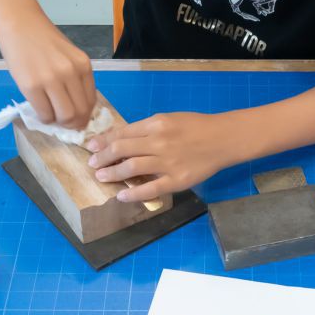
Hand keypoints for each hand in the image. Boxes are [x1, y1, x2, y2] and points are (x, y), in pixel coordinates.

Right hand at [0, 15, 95, 128]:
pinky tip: (40, 109)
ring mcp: (51, 80)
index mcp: (83, 66)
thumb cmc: (43, 39)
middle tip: (63, 123)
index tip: (76, 118)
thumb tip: (77, 107)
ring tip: (51, 115)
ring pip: (64, 117)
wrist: (20, 23)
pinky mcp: (31, 86)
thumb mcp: (69, 56)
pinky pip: (44, 114)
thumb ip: (75, 78)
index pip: (91, 102)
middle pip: (79, 113)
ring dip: (58, 122)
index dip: (84, 116)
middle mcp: (71, 73)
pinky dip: (43, 118)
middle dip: (73, 124)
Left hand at [85, 112, 240, 201]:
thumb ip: (146, 129)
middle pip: (122, 150)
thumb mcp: (169, 119)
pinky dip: (133, 193)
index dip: (103, 141)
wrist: (222, 139)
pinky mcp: (177, 180)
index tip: (91, 147)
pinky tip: (122, 195)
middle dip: (102, 158)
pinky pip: (150, 188)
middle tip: (91, 164)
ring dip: (112, 173)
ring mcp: (167, 162)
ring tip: (101, 177)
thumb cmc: (195, 126)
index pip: (122, 133)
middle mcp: (159, 142)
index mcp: (156, 124)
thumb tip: (120, 138)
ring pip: (131, 168)